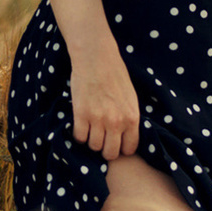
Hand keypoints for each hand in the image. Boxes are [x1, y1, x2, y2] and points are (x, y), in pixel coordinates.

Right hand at [67, 37, 140, 160]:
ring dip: (91, 140)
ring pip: (94, 146)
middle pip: (110, 153)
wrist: (96, 57)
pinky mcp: (81, 114)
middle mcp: (116, 122)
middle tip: (101, 138)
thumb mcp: (131, 98)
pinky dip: (79, 134)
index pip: (129, 149)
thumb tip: (125, 136)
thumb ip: (129, 118)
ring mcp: (98, 119)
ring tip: (90, 128)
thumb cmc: (115, 74)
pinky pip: (79, 137)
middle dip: (105, 148)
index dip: (121, 148)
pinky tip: (81, 123)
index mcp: (132, 117)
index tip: (115, 142)